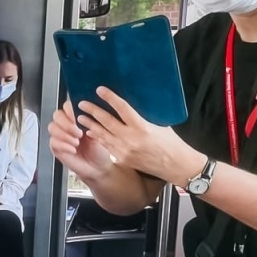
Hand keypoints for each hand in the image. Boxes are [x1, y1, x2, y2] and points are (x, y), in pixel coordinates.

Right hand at [48, 101, 114, 182]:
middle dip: (67, 123)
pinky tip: (73, 150)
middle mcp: (67, 126)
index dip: (69, 110)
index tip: (76, 116)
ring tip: (76, 142)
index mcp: (77, 119)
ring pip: (52, 128)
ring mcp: (60, 136)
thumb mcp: (99, 133)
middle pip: (57, 115)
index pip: (67, 107)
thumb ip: (89, 122)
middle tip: (78, 132)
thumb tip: (83, 114)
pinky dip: (64, 145)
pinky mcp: (56, 148)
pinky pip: (53, 142)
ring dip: (65, 135)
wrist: (97, 168)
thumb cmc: (99, 151)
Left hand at [73, 88, 202, 184]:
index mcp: (143, 127)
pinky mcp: (122, 159)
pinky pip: (107, 145)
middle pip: (107, 121)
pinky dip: (98, 137)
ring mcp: (125, 150)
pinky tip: (91, 131)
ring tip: (80, 117)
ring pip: (103, 134)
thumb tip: (134, 104)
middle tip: (82, 103)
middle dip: (93, 111)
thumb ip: (145, 116)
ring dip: (90, 124)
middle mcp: (131, 139)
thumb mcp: (161, 124)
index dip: (110, 98)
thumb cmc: (171, 144)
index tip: (100, 90)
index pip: (122, 108)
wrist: (175, 166)